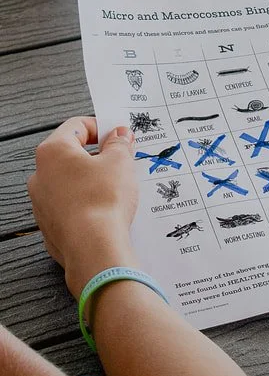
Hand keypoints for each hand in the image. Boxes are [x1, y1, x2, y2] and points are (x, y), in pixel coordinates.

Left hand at [28, 118, 138, 297]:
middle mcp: (40, 175)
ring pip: (70, 181)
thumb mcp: (120, 162)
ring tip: (117, 187)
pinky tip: (106, 209)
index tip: (119, 136)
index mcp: (53, 151)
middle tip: (122, 160)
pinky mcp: (49, 225)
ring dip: (92, 179)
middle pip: (71, 154)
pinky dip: (87, 202)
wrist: (94, 249)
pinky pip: (70, 205)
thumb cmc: (103, 200)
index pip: (77, 126)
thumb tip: (119, 134)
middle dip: (98, 155)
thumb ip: (119, 143)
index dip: (102, 127)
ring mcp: (42, 202)